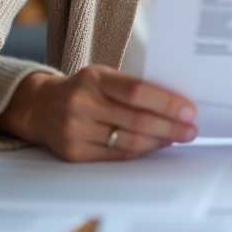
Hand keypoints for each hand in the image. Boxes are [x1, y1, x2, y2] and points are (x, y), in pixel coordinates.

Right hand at [0, 65, 197, 161]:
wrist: (40, 106)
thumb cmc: (81, 88)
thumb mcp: (102, 76)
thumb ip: (131, 87)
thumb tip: (173, 104)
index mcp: (93, 78)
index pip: (137, 91)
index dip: (166, 103)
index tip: (188, 110)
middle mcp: (82, 103)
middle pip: (137, 120)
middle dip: (170, 127)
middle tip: (190, 129)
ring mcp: (76, 130)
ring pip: (129, 141)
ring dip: (159, 141)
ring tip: (177, 138)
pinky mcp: (74, 153)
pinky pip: (116, 156)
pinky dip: (140, 151)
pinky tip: (154, 146)